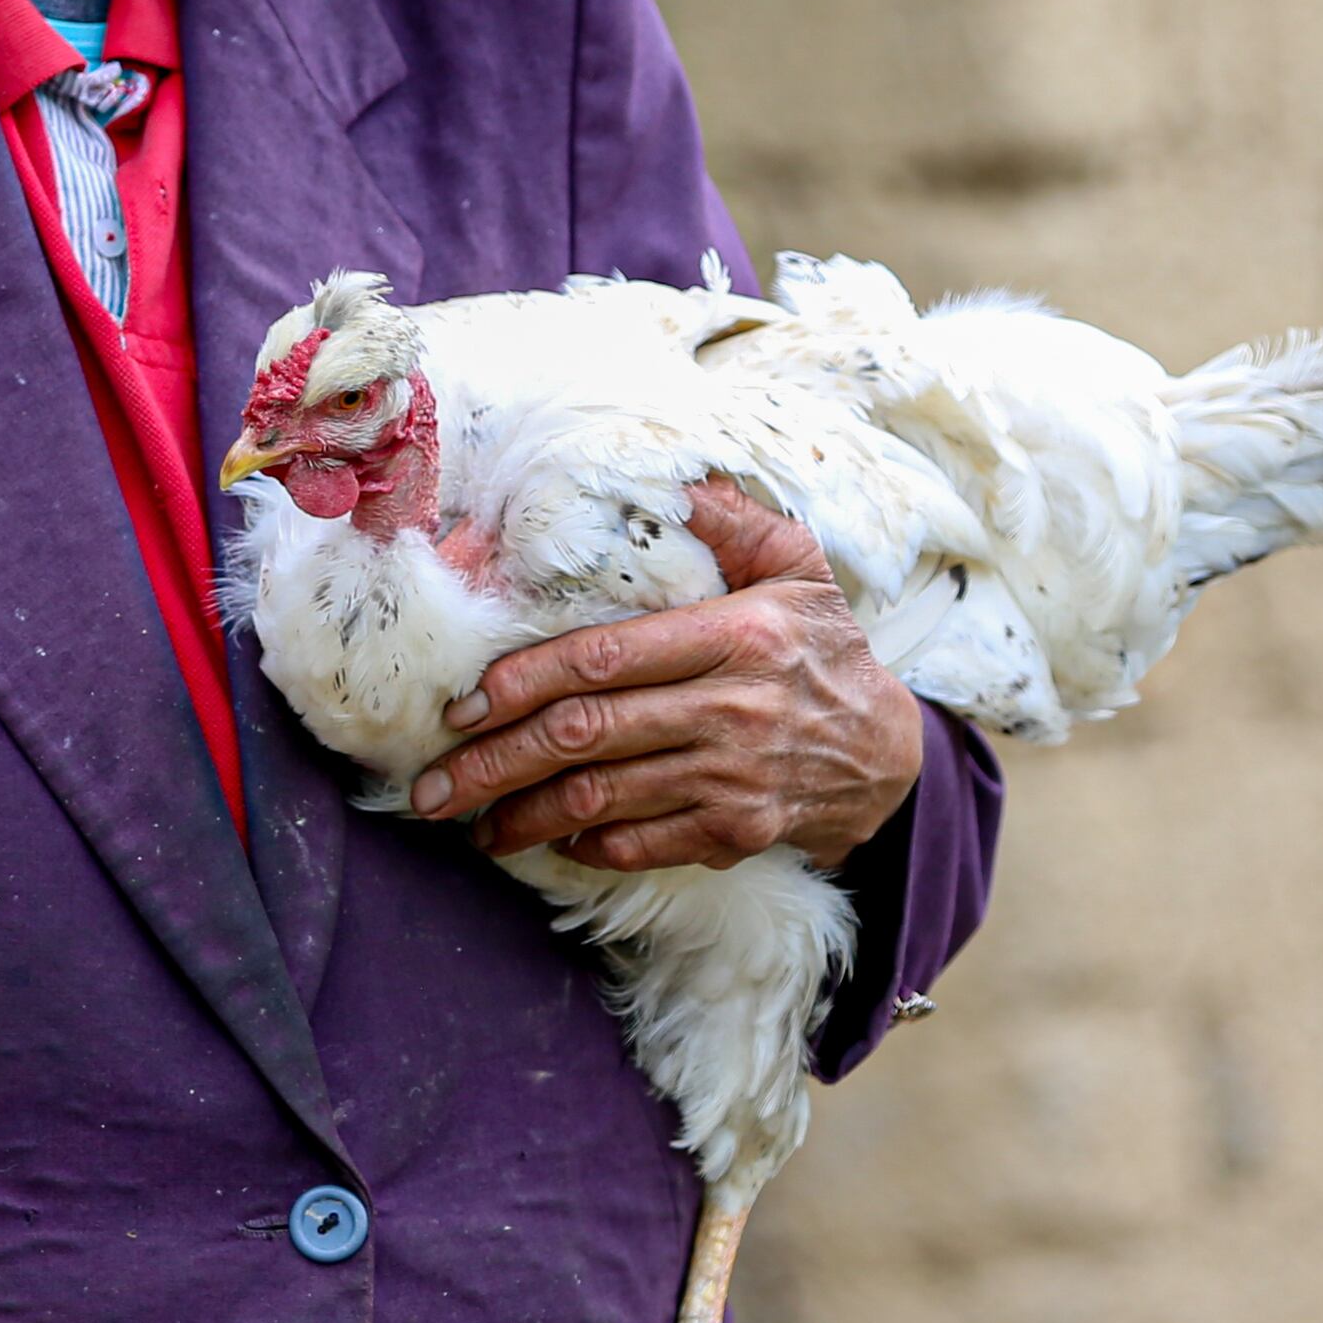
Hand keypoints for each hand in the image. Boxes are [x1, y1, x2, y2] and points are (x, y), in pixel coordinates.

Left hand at [408, 482, 923, 873]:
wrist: (889, 755)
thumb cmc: (826, 651)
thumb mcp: (798, 569)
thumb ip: (735, 520)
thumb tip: (676, 478)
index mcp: (735, 637)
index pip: (606, 659)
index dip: (523, 682)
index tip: (465, 705)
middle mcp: (732, 710)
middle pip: (585, 737)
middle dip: (494, 764)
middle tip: (432, 786)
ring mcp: (734, 779)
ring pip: (601, 800)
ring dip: (523, 816)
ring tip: (471, 822)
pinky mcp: (739, 832)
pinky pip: (642, 843)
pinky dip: (586, 845)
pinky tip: (549, 838)